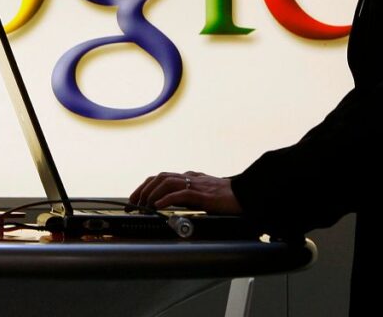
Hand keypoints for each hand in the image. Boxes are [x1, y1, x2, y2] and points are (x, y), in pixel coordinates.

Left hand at [128, 171, 242, 213]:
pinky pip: (181, 194)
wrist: (248, 196)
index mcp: (190, 177)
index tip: (135, 198)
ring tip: (144, 205)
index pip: (162, 177)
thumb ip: (188, 195)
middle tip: (134, 203)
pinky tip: (158, 206)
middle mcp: (191, 178)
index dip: (146, 186)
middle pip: (160, 177)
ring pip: (167, 182)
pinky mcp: (204, 195)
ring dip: (152, 193)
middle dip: (144, 189)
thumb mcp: (203, 194)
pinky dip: (167, 199)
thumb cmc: (227, 197)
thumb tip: (170, 203)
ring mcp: (197, 185)